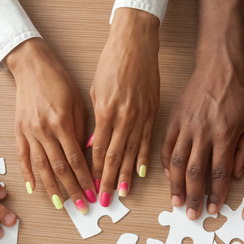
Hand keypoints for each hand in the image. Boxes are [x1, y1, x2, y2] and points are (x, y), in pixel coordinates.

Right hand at [6, 39, 95, 212]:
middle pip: (60, 168)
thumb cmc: (59, 81)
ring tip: (61, 205)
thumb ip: (82, 131)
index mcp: (62, 122)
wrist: (31, 65)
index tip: (94, 193)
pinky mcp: (18, 131)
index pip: (76, 159)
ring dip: (52, 188)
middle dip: (73, 190)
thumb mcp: (78, 103)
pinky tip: (34, 189)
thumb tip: (87, 158)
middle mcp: (44, 130)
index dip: (85, 179)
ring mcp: (29, 132)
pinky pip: (23, 157)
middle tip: (83, 207)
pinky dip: (27, 175)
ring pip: (41, 167)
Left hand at [90, 8, 159, 205]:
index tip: (91, 186)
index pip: (98, 149)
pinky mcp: (152, 112)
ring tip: (122, 194)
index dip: (95, 171)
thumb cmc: (112, 62)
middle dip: (108, 181)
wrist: (136, 42)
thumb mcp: (96, 90)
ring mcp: (141, 116)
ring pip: (132, 153)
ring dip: (127, 176)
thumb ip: (96, 120)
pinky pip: (147, 141)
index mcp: (106, 111)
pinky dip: (144, 159)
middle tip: (104, 200)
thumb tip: (92, 144)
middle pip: (115, 157)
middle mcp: (125, 117)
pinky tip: (142, 174)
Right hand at [161, 0, 243, 218]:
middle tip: (191, 215)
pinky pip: (166, 145)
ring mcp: (186, 125)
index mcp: (225, 134)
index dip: (215, 195)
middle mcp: (203, 132)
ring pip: (176, 162)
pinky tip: (167, 177)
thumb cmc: (243, 89)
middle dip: (193, 197)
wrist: (222, 61)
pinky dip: (164, 163)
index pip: (218, 173)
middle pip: (195, 173)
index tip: (213, 209)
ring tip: (176, 203)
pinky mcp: (175, 117)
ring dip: (176, 186)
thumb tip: (236, 175)